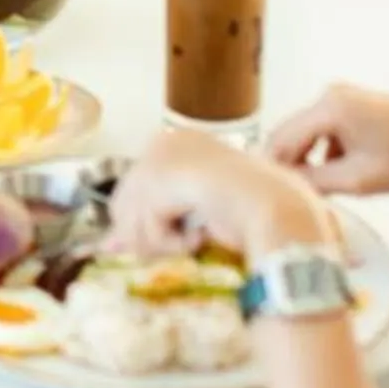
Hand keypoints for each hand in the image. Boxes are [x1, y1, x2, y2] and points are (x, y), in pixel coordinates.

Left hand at [105, 125, 337, 260]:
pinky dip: (170, 242)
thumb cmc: (251, 213)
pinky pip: (146, 225)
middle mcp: (165, 140)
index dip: (143, 223)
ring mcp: (162, 155)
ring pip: (128, 216)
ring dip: (161, 241)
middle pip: (122, 202)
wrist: (281, 211)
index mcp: (177, 141)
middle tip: (184, 244)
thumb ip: (150, 225)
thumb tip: (107, 247)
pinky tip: (199, 235)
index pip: (135, 188)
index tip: (162, 243)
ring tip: (195, 239)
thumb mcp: (192, 216)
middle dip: (148, 235)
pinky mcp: (163, 175)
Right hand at [264, 84, 388, 197]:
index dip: (272, 170)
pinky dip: (326, 153)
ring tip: (323, 192)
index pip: (280, 140)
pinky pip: (325, 130)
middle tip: (295, 199)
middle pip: (291, 135)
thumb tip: (286, 188)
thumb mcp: (360, 179)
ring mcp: (341, 97)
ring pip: (308, 135)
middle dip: (291, 166)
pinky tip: (343, 175)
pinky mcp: (353, 104)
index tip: (270, 197)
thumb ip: (316, 183)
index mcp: (328, 108)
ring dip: (310, 161)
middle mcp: (329, 95)